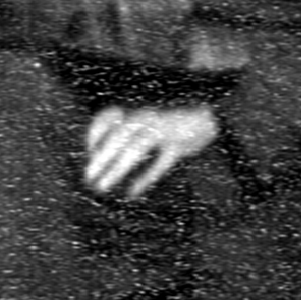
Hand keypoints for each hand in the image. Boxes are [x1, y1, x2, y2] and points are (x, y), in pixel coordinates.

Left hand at [81, 103, 218, 201]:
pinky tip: (131, 193)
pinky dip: (144, 179)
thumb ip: (128, 128)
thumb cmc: (175, 117)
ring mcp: (165, 129)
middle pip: (117, 136)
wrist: (213, 111)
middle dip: (99, 159)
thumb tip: (98, 151)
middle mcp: (148, 115)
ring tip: (101, 187)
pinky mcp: (181, 145)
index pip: (106, 119)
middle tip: (87, 178)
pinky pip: (160, 164)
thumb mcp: (149, 116)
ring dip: (115, 170)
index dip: (93, 138)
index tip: (88, 154)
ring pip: (135, 150)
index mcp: (137, 106)